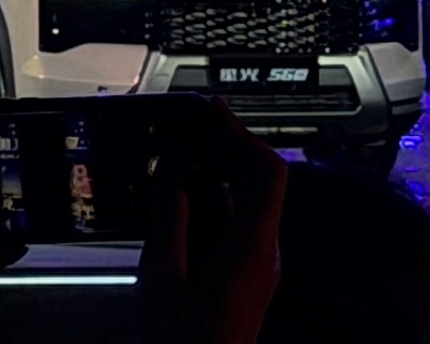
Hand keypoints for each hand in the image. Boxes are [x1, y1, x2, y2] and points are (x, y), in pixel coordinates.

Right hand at [135, 101, 284, 343]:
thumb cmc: (183, 342)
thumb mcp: (163, 273)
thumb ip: (169, 213)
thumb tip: (173, 164)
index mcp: (251, 249)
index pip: (267, 173)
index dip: (240, 134)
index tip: (212, 110)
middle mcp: (264, 253)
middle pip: (260, 183)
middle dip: (226, 147)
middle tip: (187, 126)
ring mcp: (258, 265)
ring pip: (247, 202)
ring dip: (216, 174)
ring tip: (175, 159)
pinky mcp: (245, 275)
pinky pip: (236, 223)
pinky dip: (212, 201)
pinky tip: (178, 202)